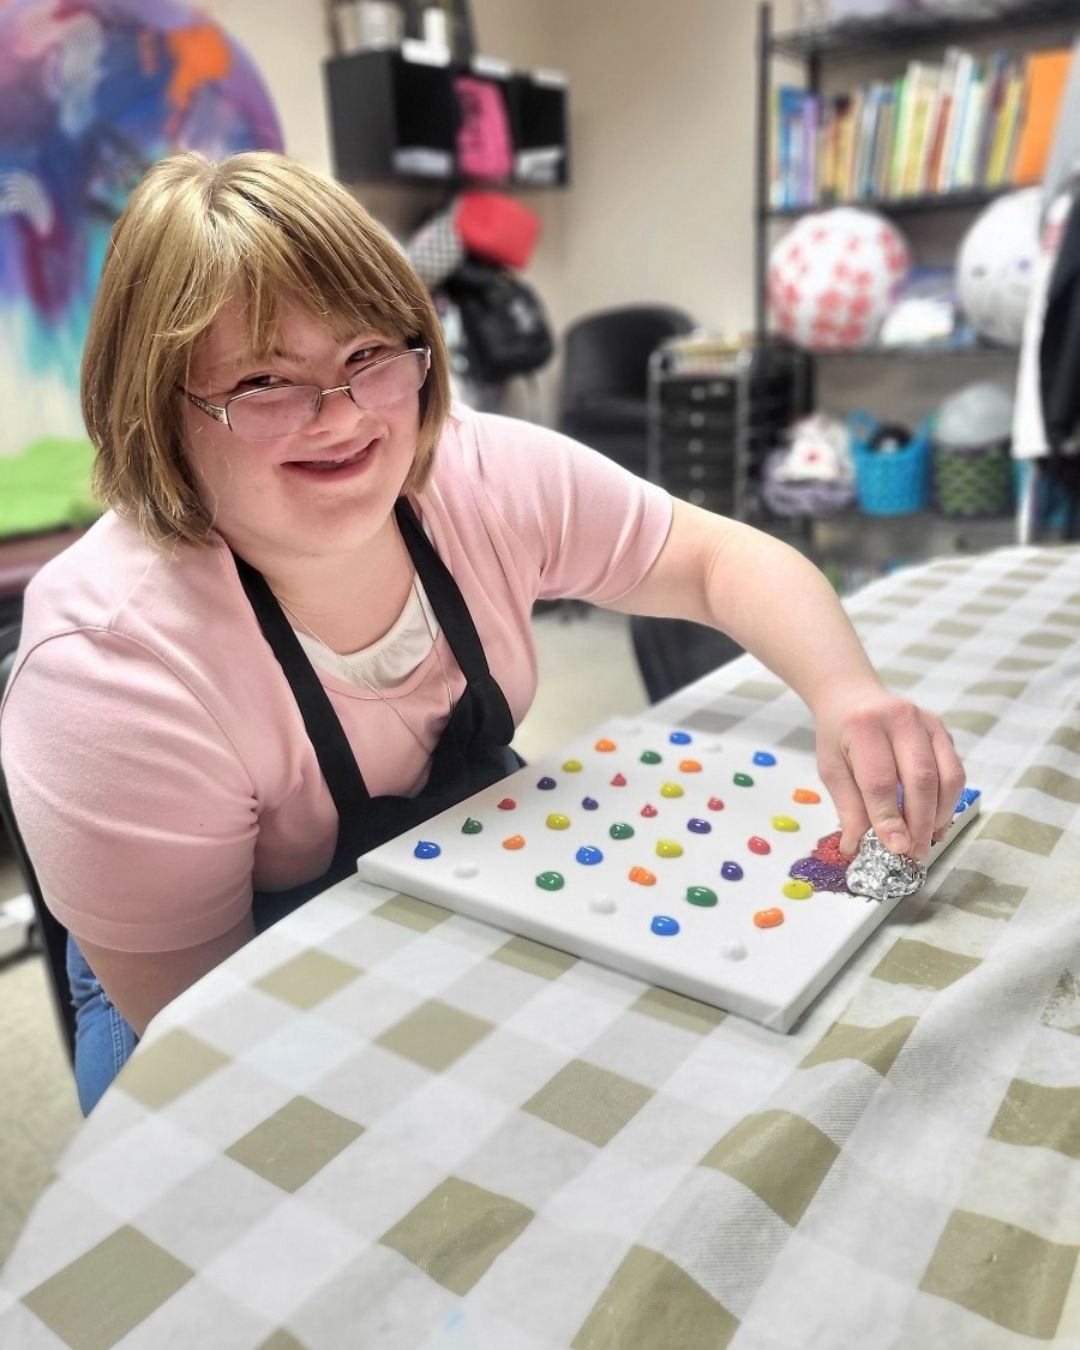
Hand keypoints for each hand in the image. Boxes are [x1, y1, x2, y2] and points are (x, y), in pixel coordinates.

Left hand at [813, 684, 966, 860]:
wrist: (852, 696)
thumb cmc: (839, 736)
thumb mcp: (831, 769)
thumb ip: (848, 807)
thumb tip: (856, 848)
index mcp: (864, 727)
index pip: (881, 780)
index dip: (889, 817)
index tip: (896, 848)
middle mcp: (900, 719)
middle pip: (920, 778)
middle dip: (920, 822)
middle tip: (914, 853)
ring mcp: (927, 722)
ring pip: (947, 775)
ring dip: (940, 815)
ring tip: (927, 841)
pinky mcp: (942, 730)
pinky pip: (955, 770)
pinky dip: (950, 801)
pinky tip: (937, 821)